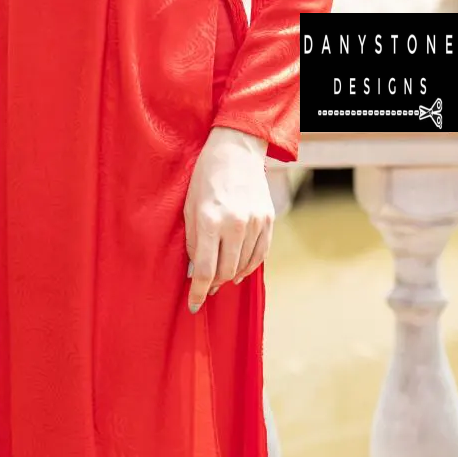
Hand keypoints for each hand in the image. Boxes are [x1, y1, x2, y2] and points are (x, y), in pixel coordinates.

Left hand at [184, 126, 273, 312]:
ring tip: (221, 278)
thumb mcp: (189, 207)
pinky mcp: (267, 220)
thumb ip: (193, 242)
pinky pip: (260, 255)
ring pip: (243, 266)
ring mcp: (254, 222)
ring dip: (230, 276)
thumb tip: (196, 272)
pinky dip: (248, 267)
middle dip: (214, 285)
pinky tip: (238, 271)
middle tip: (206, 289)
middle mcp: (235, 224)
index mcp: (210, 220)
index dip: (198, 292)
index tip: (194, 305)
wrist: (235, 151)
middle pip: (225, 271)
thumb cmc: (205, 178)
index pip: (205, 270)